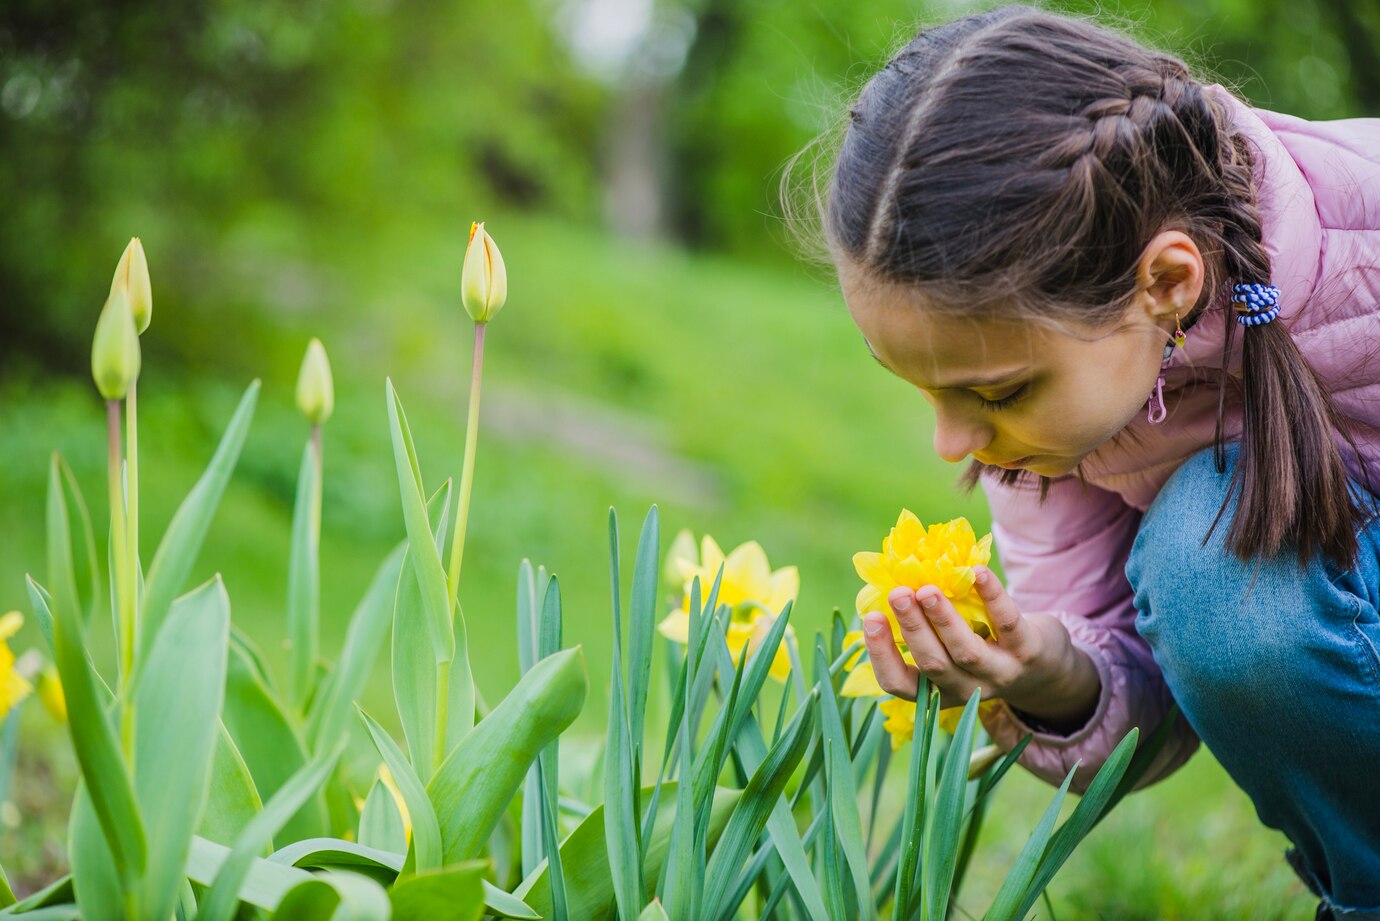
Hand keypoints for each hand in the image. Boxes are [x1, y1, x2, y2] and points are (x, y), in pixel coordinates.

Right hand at [860, 566, 1099, 730]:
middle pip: (933, 664)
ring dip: (944, 619)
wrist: (1046, 670)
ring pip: (966, 651)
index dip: (882, 655)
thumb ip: (924, 629)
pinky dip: (992, 596)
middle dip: (912, 628)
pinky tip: (977, 572)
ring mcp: (1000, 672)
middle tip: (896, 594)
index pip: (901, 684)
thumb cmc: (982, 649)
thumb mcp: (950, 651)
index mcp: (938, 689)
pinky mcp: (1029, 650)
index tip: (870, 618)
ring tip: (926, 589)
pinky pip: (1008, 622)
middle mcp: (967, 688)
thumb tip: (887, 584)